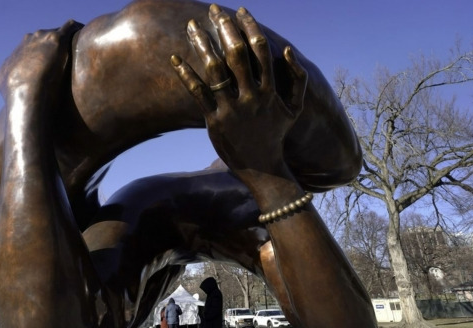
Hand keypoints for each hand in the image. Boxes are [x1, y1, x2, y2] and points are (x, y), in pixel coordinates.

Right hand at [0, 20, 82, 97]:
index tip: (52, 62)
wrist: (24, 91)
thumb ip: (12, 86)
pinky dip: (77, 29)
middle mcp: (27, 42)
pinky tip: (86, 32)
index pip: (30, 49)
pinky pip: (69, 28)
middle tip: (67, 54)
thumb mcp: (7, 90)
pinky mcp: (56, 38)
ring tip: (79, 42)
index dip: (42, 55)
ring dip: (67, 36)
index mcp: (17, 54)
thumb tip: (13, 93)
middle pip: (42, 38)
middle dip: (53, 44)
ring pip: (57, 31)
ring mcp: (41, 38)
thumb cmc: (20, 97)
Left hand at [171, 4, 307, 174]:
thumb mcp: (295, 108)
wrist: (263, 167)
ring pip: (215, 69)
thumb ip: (297, 79)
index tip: (240, 10)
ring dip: (202, 43)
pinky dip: (185, 74)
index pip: (260, 49)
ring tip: (191, 25)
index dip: (250, 26)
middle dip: (225, 27)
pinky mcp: (214, 120)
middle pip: (237, 53)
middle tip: (214, 10)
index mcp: (270, 90)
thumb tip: (286, 49)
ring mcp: (232, 108)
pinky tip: (174, 58)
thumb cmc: (276, 135)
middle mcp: (251, 96)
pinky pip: (197, 92)